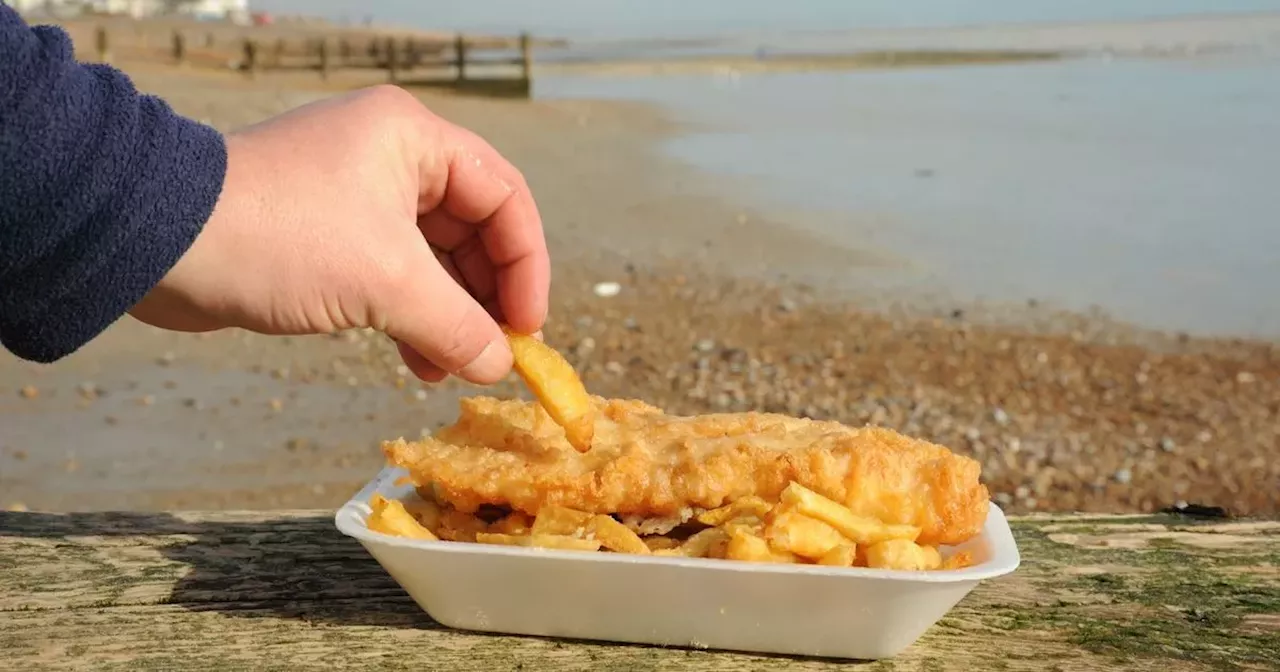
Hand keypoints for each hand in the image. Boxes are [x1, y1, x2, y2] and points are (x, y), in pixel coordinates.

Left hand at [129, 86, 549, 384]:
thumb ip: (457, 324)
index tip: (527, 328)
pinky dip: (410, 316)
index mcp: (415, 140)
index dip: (525, 266)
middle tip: (494, 353)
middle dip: (486, 296)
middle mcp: (392, 158)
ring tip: (451, 368)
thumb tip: (499, 364)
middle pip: (473, 229)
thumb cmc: (278, 237)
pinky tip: (416, 360)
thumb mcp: (386, 282)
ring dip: (449, 315)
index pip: (504, 198)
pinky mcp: (326, 234)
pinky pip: (392, 274)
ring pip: (432, 258)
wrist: (157, 242)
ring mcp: (357, 195)